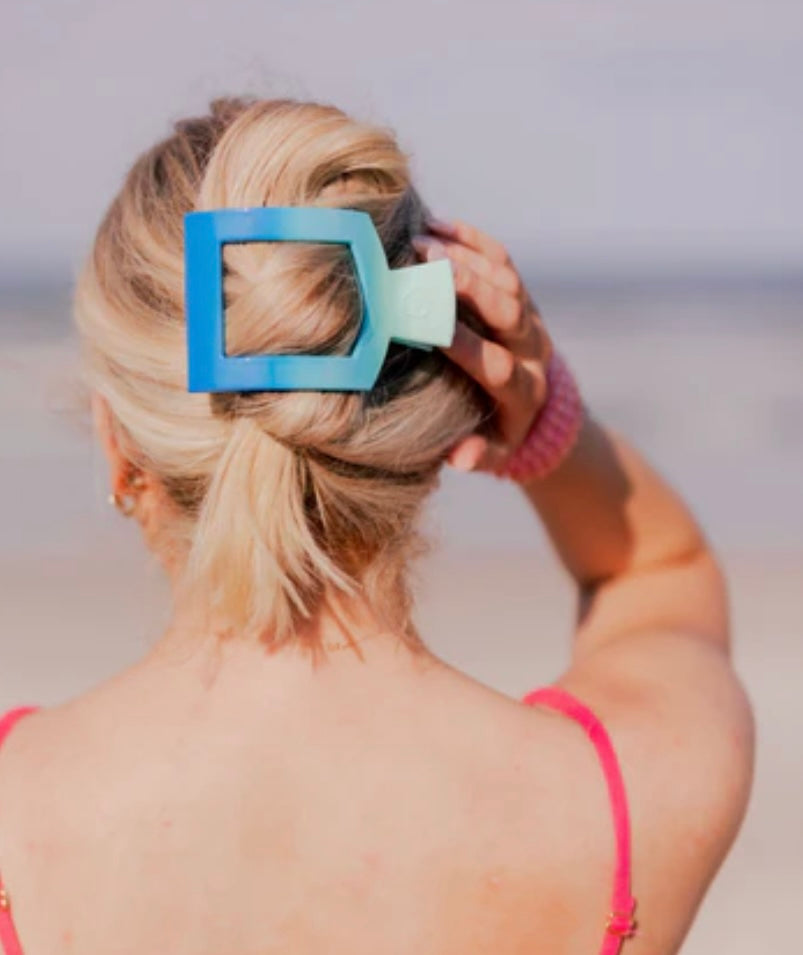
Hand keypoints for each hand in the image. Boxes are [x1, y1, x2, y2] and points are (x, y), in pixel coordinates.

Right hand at [411, 217, 552, 474]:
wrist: (542, 409)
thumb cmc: (503, 433)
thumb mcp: (496, 454)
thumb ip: (478, 456)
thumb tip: (457, 457)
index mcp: (523, 391)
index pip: (495, 363)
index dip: (462, 344)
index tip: (422, 324)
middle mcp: (532, 349)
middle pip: (507, 310)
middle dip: (467, 285)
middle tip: (423, 262)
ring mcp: (530, 318)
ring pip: (507, 279)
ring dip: (466, 256)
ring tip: (420, 241)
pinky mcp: (522, 296)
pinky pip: (502, 260)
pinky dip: (472, 239)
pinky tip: (436, 225)